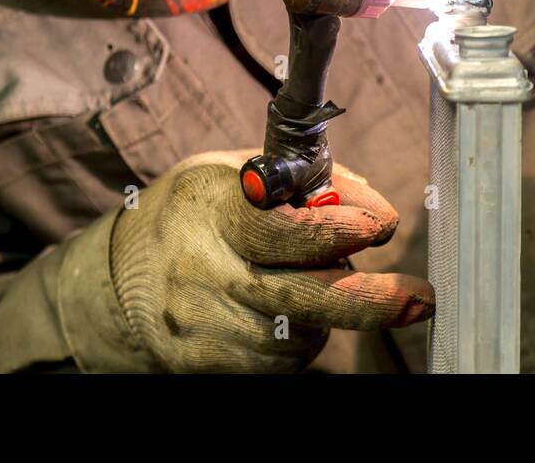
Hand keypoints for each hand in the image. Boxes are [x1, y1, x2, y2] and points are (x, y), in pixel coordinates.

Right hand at [109, 151, 432, 371]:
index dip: (338, 228)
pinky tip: (288, 313)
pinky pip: (278, 363)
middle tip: (419, 297)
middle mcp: (202, 271)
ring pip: (298, 336)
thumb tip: (368, 202)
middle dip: (369, 300)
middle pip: (299, 299)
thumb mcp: (237, 170)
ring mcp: (200, 325)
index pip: (280, 229)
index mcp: (211, 208)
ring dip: (329, 313)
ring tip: (315, 283)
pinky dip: (301, 340)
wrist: (115, 277)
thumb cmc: (194, 212)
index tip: (380, 224)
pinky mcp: (202, 365)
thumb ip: (304, 179)